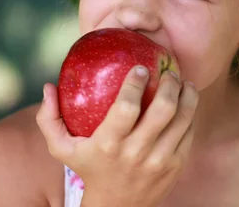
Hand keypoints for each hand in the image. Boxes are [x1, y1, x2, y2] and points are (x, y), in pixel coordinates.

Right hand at [36, 66, 197, 206]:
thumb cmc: (90, 169)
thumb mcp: (63, 150)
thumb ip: (49, 119)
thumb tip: (47, 86)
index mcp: (108, 144)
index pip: (126, 107)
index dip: (135, 83)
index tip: (140, 68)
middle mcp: (136, 152)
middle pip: (162, 108)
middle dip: (169, 83)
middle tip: (169, 72)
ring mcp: (159, 160)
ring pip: (182, 118)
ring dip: (187, 94)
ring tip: (184, 82)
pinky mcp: (176, 165)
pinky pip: (189, 131)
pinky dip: (190, 113)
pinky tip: (187, 101)